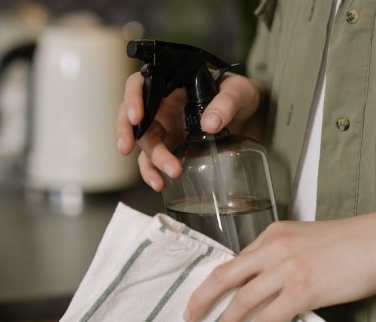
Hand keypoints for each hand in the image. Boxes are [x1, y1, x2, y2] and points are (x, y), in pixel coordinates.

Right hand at [115, 72, 261, 190]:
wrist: (249, 114)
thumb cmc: (239, 94)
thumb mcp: (238, 91)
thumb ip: (226, 102)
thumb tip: (209, 123)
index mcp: (171, 83)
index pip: (141, 84)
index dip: (132, 98)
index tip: (136, 116)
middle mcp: (162, 105)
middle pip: (133, 116)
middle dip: (127, 132)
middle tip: (126, 147)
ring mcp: (165, 128)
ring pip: (145, 142)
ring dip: (150, 160)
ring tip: (164, 177)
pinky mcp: (171, 147)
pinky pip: (154, 161)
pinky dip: (153, 173)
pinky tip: (161, 183)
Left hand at [183, 213, 375, 321]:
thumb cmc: (352, 241)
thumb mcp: (308, 238)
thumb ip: (283, 253)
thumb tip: (266, 280)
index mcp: (274, 233)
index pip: (236, 260)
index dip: (217, 281)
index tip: (205, 295)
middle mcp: (274, 248)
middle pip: (225, 276)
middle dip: (203, 298)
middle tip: (191, 315)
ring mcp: (287, 269)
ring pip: (242, 300)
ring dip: (227, 321)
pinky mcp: (303, 290)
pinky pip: (268, 318)